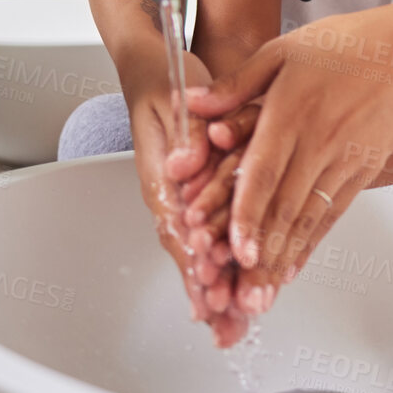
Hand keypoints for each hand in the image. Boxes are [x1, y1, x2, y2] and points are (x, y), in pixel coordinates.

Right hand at [124, 60, 250, 345]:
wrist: (157, 68)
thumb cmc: (167, 81)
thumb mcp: (176, 100)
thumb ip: (183, 138)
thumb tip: (182, 168)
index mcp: (162, 174)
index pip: (177, 225)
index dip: (195, 258)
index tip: (211, 284)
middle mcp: (169, 192)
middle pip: (187, 250)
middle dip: (207, 289)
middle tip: (227, 322)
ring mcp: (182, 196)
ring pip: (198, 251)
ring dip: (215, 287)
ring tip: (232, 324)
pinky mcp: (197, 193)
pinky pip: (209, 236)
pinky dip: (222, 266)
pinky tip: (234, 292)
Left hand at [187, 6, 392, 300]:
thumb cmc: (343, 46)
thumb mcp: (282, 51)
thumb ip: (236, 84)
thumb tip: (193, 103)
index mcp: (291, 112)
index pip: (265, 171)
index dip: (248, 213)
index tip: (236, 248)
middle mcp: (317, 142)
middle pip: (285, 206)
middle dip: (262, 253)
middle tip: (242, 292)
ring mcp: (342, 161)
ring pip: (308, 218)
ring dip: (284, 259)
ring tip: (263, 294)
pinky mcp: (361, 172)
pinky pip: (332, 215)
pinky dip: (311, 244)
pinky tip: (293, 268)